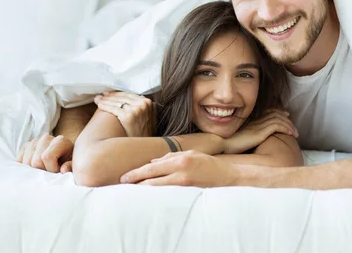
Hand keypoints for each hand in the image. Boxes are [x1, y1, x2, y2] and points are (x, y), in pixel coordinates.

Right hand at [17, 134, 73, 172]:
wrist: (64, 157)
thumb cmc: (69, 163)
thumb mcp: (74, 166)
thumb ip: (70, 167)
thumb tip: (62, 170)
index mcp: (60, 141)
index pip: (46, 157)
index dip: (51, 169)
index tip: (58, 172)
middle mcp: (46, 138)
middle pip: (35, 161)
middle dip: (42, 171)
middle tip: (50, 172)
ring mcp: (34, 141)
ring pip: (26, 162)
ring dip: (33, 170)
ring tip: (44, 169)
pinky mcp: (25, 147)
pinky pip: (19, 161)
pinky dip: (25, 168)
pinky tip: (35, 168)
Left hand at [94, 91, 155, 136]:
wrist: (143, 147)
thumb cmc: (143, 133)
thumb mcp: (147, 116)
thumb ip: (140, 106)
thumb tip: (127, 99)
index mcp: (148, 102)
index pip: (129, 94)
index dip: (117, 94)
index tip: (108, 94)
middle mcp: (143, 104)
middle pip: (122, 97)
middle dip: (110, 96)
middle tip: (100, 96)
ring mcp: (136, 110)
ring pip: (117, 102)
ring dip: (105, 100)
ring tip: (97, 100)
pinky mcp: (128, 116)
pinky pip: (114, 109)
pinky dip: (105, 106)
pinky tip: (99, 105)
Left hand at [120, 150, 237, 186]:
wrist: (228, 176)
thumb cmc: (208, 164)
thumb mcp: (190, 154)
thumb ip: (171, 157)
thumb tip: (153, 162)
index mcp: (179, 158)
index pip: (153, 166)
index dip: (137, 172)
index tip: (125, 177)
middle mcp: (180, 168)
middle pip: (152, 176)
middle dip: (136, 180)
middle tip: (123, 183)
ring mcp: (184, 180)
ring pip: (158, 186)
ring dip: (144, 189)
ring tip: (132, 191)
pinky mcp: (189, 190)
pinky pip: (168, 193)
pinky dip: (157, 194)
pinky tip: (149, 196)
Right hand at [224, 109, 297, 153]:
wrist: (221, 145)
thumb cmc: (227, 145)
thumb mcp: (239, 138)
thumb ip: (247, 136)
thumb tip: (252, 140)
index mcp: (250, 122)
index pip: (267, 112)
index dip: (278, 112)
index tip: (285, 115)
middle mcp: (255, 121)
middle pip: (274, 114)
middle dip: (286, 118)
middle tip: (293, 124)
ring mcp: (257, 126)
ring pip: (278, 119)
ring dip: (289, 125)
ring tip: (295, 132)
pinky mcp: (259, 132)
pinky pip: (277, 126)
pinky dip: (286, 128)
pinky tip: (291, 134)